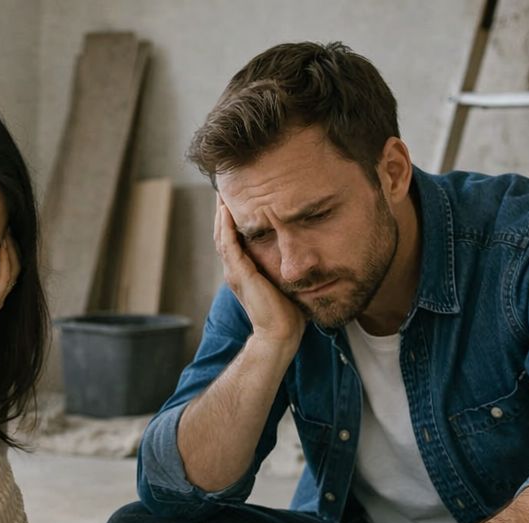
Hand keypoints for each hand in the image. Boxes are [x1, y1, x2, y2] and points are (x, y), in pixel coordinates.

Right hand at [215, 196, 304, 350]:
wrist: (280, 334)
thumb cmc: (288, 312)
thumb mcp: (287, 280)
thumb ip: (289, 264)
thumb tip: (307, 250)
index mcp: (243, 270)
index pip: (233, 237)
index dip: (232, 216)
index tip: (238, 193)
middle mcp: (234, 269)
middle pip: (222, 231)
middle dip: (223, 208)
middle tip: (225, 183)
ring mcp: (234, 272)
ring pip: (221, 234)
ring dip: (221, 212)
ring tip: (222, 189)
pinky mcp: (240, 274)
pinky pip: (229, 244)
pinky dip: (227, 226)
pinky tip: (228, 208)